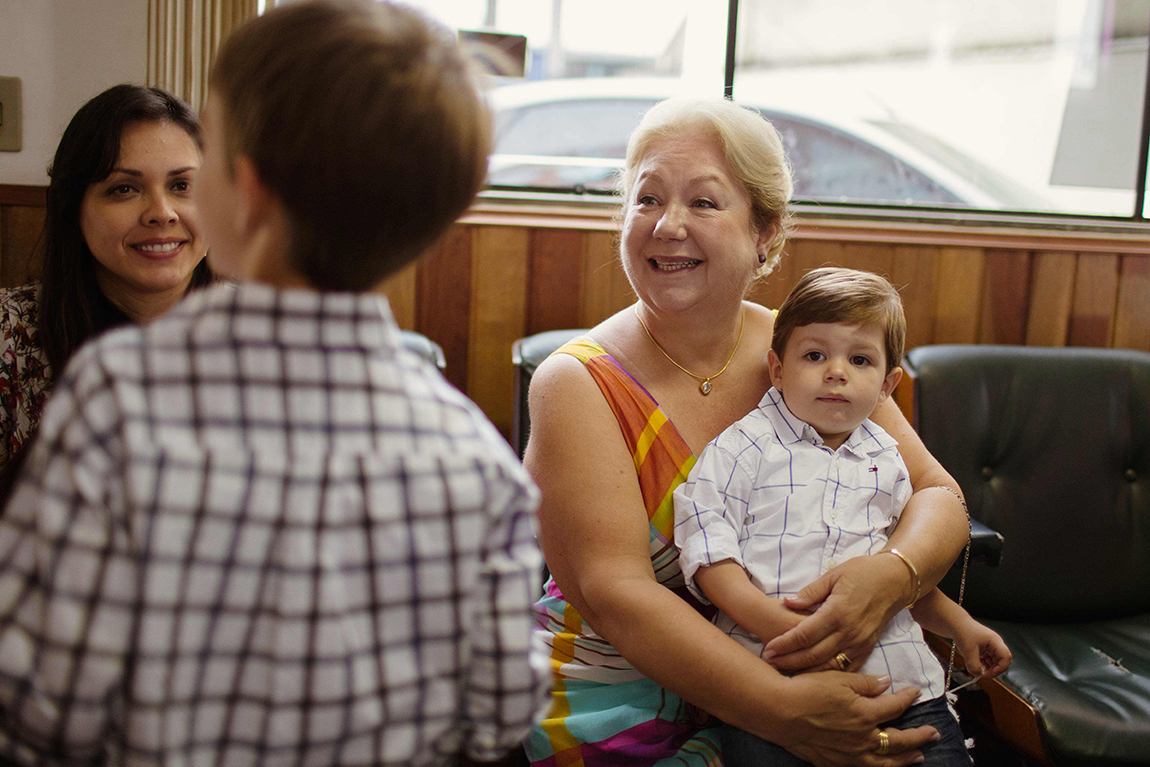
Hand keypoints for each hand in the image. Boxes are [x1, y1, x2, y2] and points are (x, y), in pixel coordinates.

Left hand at [763, 555, 908, 672]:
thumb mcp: (834, 575)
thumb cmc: (862, 573)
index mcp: (837, 612)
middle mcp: (849, 631)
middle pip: (814, 654)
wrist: (895, 581)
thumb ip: (810, 592)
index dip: (785, 644)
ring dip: (807, 671)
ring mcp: (860, 642)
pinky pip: (847, 668)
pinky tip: (814, 676)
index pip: (805, 634)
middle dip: (789, 661)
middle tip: (770, 662)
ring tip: (786, 671)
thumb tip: (787, 602)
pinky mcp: (868, 648)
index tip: (768, 649)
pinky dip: (830, 674)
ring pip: (830, 666)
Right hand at [765, 672, 938, 766]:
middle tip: (933, 733)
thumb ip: (865, 683)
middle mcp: (862, 738)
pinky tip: (880, 765)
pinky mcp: (834, 763)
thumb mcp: (838, 678)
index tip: (915, 691)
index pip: (895, 706)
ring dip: (905, 759)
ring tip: (918, 757)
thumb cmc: (807, 690)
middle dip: (919, 736)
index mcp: (865, 713)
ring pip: (885, 762)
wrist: (778, 711)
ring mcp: (849, 754)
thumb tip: (886, 683)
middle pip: (899, 741)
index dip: (908, 697)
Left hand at [955, 623, 1011, 677]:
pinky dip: (983, 665)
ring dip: (988, 668)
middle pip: (1001, 662)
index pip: (1006, 658)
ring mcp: (990, 647)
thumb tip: (978, 675)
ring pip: (994, 663)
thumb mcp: (968, 651)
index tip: (988, 673)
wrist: (955, 624)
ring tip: (977, 669)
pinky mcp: (984, 650)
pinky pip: (988, 661)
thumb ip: (974, 665)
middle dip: (993, 670)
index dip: (1000, 668)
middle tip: (981, 674)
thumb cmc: (963, 633)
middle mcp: (995, 645)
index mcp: (995, 642)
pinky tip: (975, 666)